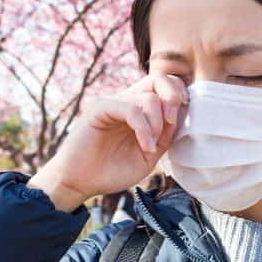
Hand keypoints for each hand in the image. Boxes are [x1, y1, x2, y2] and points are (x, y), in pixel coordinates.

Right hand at [29, 72, 187, 211]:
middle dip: (174, 96)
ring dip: (157, 123)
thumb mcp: (149, 156)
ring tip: (151, 147)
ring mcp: (113, 103)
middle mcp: (127, 101)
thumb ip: (164, 136)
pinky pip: (131, 109)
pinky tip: (145, 146)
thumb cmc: (111, 171)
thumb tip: (181, 117)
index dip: (179, 96)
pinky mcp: (100, 108)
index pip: (165, 86)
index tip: (181, 118)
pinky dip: (144, 129)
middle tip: (172, 121)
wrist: (80, 183)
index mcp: (139, 110)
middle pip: (159, 78)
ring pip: (148, 97)